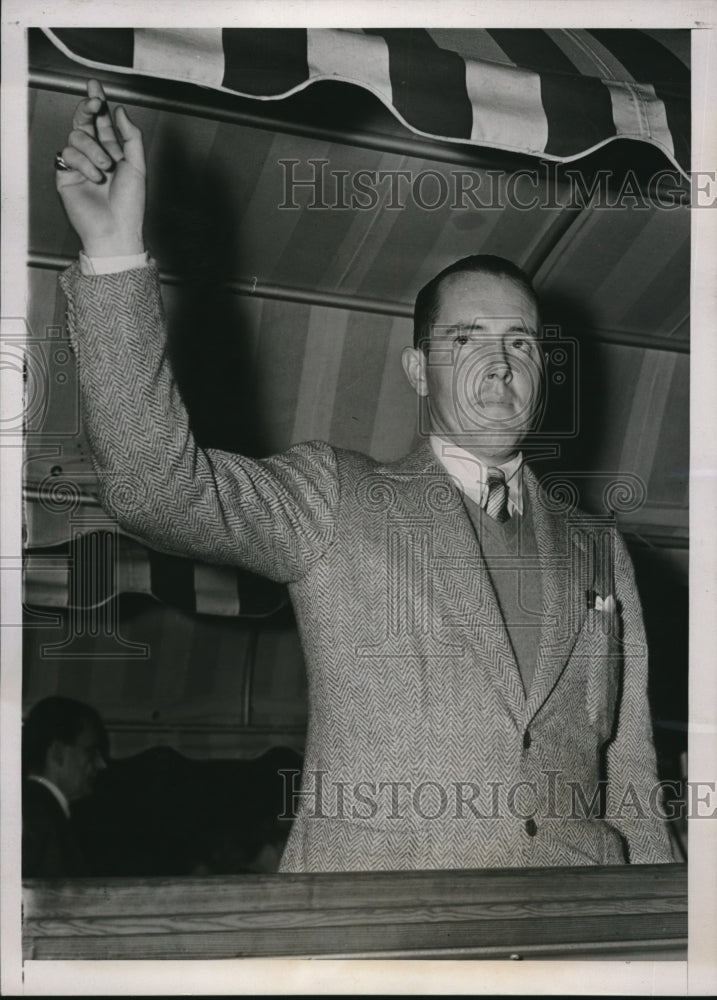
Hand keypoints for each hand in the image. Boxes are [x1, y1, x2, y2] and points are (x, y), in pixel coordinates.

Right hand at [56, 79, 145, 257]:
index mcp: (113, 152)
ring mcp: (79, 164)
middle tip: (95, 102)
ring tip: (106, 167)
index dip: (98, 103)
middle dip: (88, 108)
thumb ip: (131, 136)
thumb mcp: (137, 166)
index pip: (102, 122)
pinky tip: (94, 178)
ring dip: (93, 149)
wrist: (116, 229)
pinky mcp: (65, 175)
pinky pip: (68, 155)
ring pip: (76, 136)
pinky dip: (83, 163)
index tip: (96, 87)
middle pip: (84, 122)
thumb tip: (120, 111)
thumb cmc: (130, 205)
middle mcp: (95, 155)